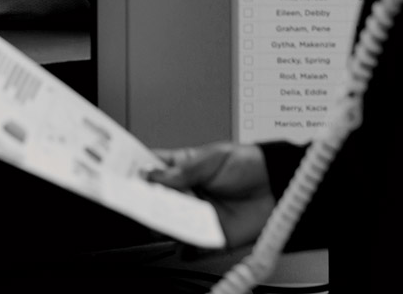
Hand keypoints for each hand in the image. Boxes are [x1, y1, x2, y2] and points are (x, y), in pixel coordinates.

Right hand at [146, 143, 273, 247]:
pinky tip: (184, 238)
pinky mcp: (210, 236)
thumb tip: (152, 174)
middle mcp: (185, 194)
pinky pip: (191, 245)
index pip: (150, 170)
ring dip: (164, 221)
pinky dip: (185, 245)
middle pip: (154, 200)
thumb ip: (183, 170)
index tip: (125, 175)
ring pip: (168, 223)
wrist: (278, 186)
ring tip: (166, 215)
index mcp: (181, 169)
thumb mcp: (213, 158)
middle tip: (142, 197)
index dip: (135, 172)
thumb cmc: (247, 165)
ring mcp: (196, 215)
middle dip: (146, 199)